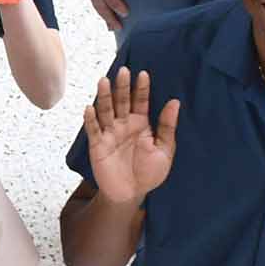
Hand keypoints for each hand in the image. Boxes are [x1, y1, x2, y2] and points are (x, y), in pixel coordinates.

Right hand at [81, 68, 178, 206]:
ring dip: (104, 96)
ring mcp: (109, 133)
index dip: (142, 88)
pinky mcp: (97, 145)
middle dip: (122, 87)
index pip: (141, 101)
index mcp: (141, 124)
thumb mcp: (164, 150)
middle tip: (123, 71)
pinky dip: (90, 119)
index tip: (143, 74)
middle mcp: (124, 125)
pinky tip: (89, 108)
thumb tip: (175, 102)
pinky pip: (93, 130)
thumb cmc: (149, 173)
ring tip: (104, 81)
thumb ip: (167, 126)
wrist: (131, 194)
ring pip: (105, 110)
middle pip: (122, 101)